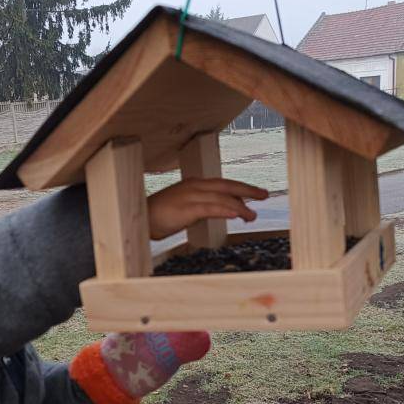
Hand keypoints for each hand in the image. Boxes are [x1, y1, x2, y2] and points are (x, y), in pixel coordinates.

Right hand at [147, 177, 267, 240]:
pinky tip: (237, 214)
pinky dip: (227, 210)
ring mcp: (191, 196)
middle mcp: (195, 186)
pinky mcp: (187, 208)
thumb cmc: (158, 216)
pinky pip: (212, 208)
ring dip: (241, 206)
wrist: (139, 219)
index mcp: (194, 185)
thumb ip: (200, 207)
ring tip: (252, 215)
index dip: (240, 188)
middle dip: (247, 190)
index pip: (222, 184)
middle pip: (227, 186)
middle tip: (264, 195)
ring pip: (223, 197)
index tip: (255, 194)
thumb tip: (217, 212)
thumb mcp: (183, 208)